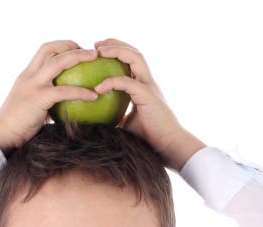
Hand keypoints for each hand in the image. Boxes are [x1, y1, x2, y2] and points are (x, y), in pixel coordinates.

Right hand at [0, 40, 99, 155]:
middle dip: (71, 45)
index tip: (77, 52)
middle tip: (90, 52)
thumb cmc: (15, 129)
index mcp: (26, 76)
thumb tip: (62, 107)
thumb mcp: (28, 108)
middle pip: (50, 49)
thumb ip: (42, 102)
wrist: (1, 136)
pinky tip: (94, 96)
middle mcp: (28, 76)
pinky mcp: (39, 98)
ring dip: (79, 56)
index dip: (62, 46)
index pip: (43, 51)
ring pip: (59, 62)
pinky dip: (81, 92)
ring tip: (96, 58)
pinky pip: (65, 91)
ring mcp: (33, 85)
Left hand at [93, 38, 205, 171]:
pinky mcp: (148, 96)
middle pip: (135, 53)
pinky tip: (98, 88)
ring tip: (99, 51)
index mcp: (144, 87)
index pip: (132, 62)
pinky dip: (112, 82)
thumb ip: (114, 118)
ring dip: (117, 52)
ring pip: (135, 59)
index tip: (98, 52)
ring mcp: (150, 87)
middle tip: (96, 45)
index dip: (117, 53)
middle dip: (116, 44)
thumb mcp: (126, 126)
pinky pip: (128, 83)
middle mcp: (148, 82)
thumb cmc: (149, 140)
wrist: (169, 147)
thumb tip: (93, 121)